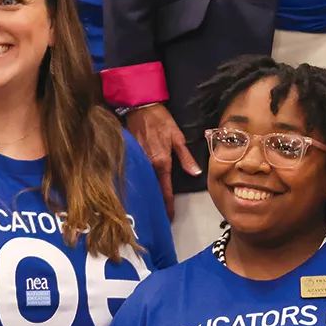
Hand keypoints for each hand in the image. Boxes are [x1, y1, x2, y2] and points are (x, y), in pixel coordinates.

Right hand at [123, 103, 200, 219]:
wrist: (140, 107)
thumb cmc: (161, 121)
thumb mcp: (177, 137)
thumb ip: (185, 157)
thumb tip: (195, 173)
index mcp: (161, 162)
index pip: (165, 189)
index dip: (167, 205)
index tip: (169, 217)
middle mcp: (147, 165)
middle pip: (152, 189)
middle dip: (156, 204)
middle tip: (160, 217)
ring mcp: (137, 161)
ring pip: (143, 183)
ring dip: (148, 195)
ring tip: (150, 209)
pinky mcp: (130, 157)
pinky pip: (136, 174)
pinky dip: (139, 183)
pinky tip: (140, 190)